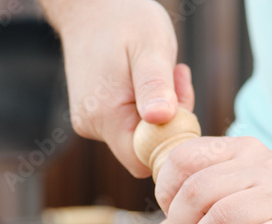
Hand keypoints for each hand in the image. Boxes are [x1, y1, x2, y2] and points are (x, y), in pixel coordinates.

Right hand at [45, 0, 194, 176]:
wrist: (91, 6)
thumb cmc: (124, 19)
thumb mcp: (150, 47)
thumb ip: (155, 85)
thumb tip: (161, 118)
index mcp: (105, 116)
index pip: (143, 160)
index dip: (170, 142)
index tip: (179, 103)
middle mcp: (93, 126)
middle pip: (144, 149)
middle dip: (170, 122)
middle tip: (176, 79)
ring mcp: (91, 122)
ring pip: (140, 137)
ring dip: (161, 111)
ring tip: (163, 72)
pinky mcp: (95, 116)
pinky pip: (131, 124)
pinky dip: (147, 106)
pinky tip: (149, 78)